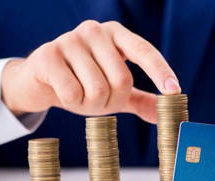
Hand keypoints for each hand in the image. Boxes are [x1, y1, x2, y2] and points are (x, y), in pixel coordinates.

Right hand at [1, 20, 180, 122]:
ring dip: (91, 105)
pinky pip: (72, 93)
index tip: (173, 91)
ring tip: (79, 96)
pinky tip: (62, 93)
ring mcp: (70, 39)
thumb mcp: (115, 92)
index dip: (160, 71)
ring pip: (97, 90)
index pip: (144, 51)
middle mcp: (95, 30)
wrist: (41, 80)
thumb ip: (141, 100)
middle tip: (97, 102)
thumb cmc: (83, 83)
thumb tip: (168, 115)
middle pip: (121, 80)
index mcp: (116, 34)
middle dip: (112, 102)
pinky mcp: (48, 54)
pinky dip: (71, 102)